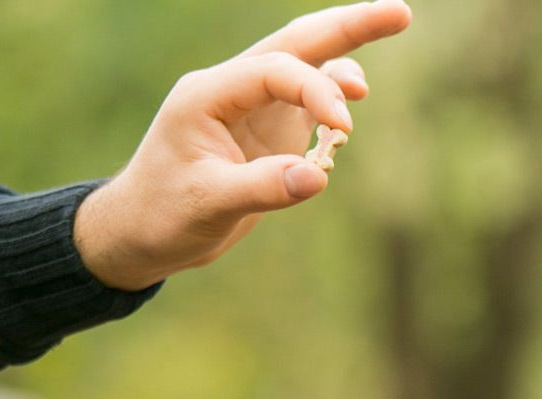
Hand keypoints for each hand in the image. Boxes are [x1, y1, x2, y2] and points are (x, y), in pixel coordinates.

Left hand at [73, 0, 410, 290]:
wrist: (139, 233)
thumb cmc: (162, 215)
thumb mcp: (208, 204)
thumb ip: (263, 188)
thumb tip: (319, 176)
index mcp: (207, 94)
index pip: (275, 71)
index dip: (317, 91)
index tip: (344, 130)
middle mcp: (232, 90)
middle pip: (297, 43)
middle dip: (348, 26)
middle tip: (401, 13)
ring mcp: (252, 108)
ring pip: (307, 69)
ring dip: (341, 69)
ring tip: (363, 89)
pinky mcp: (268, 131)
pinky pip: (309, 105)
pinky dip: (333, 108)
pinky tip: (343, 129)